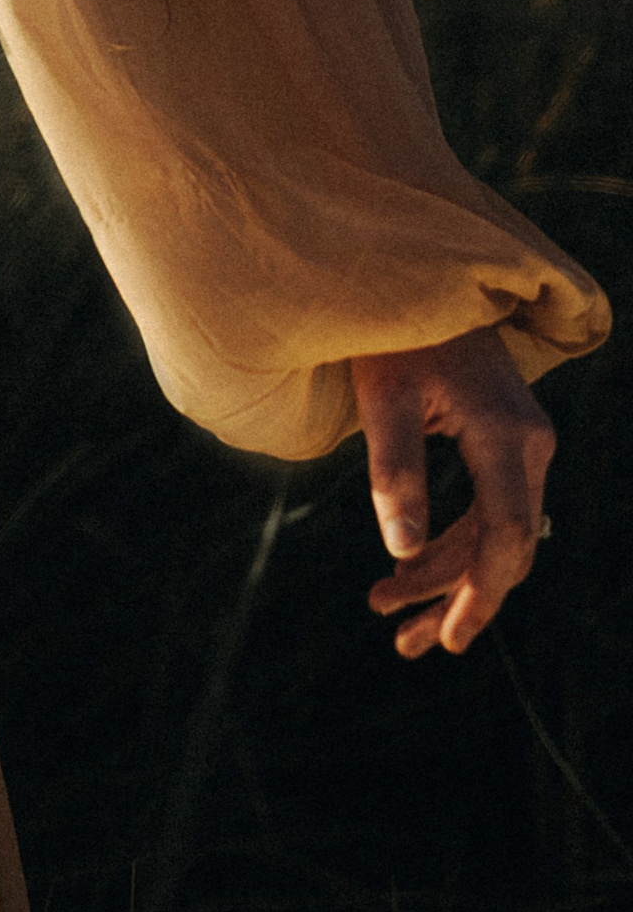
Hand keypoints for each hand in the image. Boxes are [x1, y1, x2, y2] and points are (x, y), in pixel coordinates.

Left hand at [354, 324, 554, 658]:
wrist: (412, 270)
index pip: (504, 536)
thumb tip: (398, 551)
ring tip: (387, 611)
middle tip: (403, 642)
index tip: (447, 640)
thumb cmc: (392, 330)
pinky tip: (407, 566)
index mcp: (506, 435)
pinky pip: (486, 504)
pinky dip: (449, 539)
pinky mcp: (503, 435)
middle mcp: (529, 441)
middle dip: (454, 597)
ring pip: (493, 531)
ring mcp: (521, 439)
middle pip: (503, 544)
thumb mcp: (382, 398)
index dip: (477, 593)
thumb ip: (393, 471)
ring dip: (445, 574)